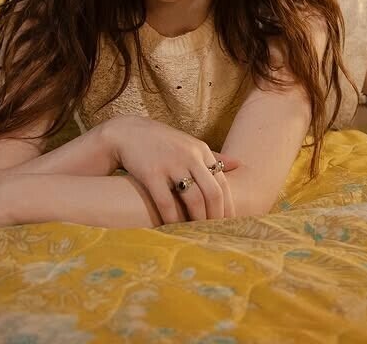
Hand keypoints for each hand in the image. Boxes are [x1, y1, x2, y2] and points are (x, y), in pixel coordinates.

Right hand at [100, 115, 240, 224]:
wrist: (127, 132)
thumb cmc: (162, 142)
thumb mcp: (190, 144)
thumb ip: (214, 156)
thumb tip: (239, 164)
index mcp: (202, 150)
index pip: (222, 183)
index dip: (228, 206)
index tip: (231, 224)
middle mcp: (190, 156)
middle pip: (212, 192)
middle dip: (216, 216)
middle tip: (217, 234)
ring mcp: (171, 164)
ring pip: (193, 199)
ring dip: (198, 220)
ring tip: (199, 235)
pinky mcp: (151, 173)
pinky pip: (166, 202)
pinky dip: (172, 219)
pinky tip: (174, 230)